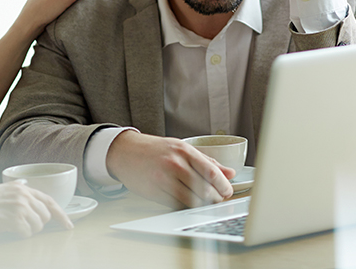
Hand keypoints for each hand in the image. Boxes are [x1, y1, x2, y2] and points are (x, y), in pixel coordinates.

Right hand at [0, 181, 72, 238]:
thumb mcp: (2, 191)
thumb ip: (18, 192)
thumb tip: (31, 198)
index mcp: (22, 187)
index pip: (50, 200)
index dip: (61, 214)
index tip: (68, 224)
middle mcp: (24, 195)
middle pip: (46, 215)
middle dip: (37, 224)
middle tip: (21, 225)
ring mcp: (20, 206)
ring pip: (38, 225)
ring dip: (27, 230)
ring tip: (10, 225)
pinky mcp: (14, 219)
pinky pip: (27, 233)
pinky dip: (19, 234)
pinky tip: (6, 228)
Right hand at [106, 131, 236, 208]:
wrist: (126, 152)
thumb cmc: (155, 150)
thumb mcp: (182, 148)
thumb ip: (207, 161)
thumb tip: (230, 172)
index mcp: (184, 151)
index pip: (211, 172)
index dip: (224, 185)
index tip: (228, 191)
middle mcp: (174, 164)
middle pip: (204, 188)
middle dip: (216, 198)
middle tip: (219, 199)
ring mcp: (163, 179)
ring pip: (191, 199)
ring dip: (203, 204)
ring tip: (206, 202)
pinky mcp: (154, 192)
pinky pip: (176, 204)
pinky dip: (186, 206)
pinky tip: (189, 203)